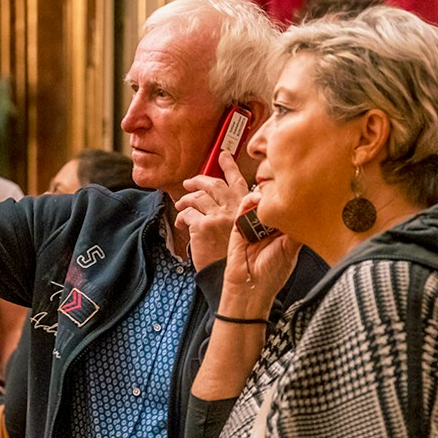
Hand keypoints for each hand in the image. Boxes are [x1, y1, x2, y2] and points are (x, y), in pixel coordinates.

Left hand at [173, 145, 248, 266]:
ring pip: (197, 197)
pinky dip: (182, 217)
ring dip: (186, 198)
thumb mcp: (256, 234)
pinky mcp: (203, 227)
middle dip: (199, 180)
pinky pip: (187, 214)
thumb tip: (235, 208)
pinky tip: (181, 224)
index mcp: (247, 208)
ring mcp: (219, 216)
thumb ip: (247, 217)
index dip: (229, 166)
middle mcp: (234, 209)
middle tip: (190, 182)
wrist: (241, 281)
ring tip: (181, 202)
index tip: (223, 156)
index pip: (238, 181)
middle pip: (214, 185)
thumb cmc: (246, 261)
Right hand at [221, 189, 299, 315]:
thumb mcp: (293, 249)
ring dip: (265, 194)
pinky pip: (243, 208)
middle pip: (274, 203)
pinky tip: (258, 197)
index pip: (289, 208)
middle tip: (286, 185)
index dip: (294, 198)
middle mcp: (269, 227)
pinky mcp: (238, 226)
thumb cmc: (272, 274)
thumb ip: (299, 229)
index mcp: (283, 232)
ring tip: (272, 189)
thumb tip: (310, 211)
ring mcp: (253, 225)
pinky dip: (250, 200)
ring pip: (259, 203)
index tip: (299, 187)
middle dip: (279, 193)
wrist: (251, 287)